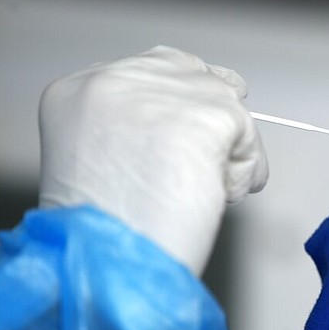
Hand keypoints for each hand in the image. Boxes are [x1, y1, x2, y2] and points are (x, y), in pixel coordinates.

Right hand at [38, 45, 267, 275]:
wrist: (108, 258)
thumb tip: (184, 128)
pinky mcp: (211, 114)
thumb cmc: (100, 233)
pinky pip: (248, 139)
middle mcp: (119, 80)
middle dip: (211, 121)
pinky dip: (242, 174)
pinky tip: (214, 197)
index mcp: (80, 91)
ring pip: (226, 108)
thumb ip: (132, 130)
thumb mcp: (94, 161)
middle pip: (195, 78)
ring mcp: (167, 93)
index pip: (151, 71)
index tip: (186, 139)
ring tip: (199, 193)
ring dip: (226, 153)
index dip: (179, 109)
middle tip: (207, 165)